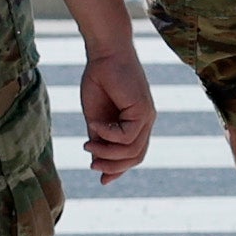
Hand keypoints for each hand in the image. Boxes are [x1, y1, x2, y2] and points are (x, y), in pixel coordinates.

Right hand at [76, 42, 156, 179]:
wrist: (104, 54)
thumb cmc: (100, 81)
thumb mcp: (96, 117)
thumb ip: (99, 139)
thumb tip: (96, 162)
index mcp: (135, 124)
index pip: (133, 154)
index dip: (119, 170)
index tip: (102, 180)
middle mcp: (145, 121)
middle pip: (136, 156)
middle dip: (113, 166)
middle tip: (92, 164)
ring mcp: (147, 116)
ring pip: (133, 150)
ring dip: (108, 153)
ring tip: (88, 144)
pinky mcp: (144, 109)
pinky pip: (127, 136)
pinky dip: (108, 135)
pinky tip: (96, 125)